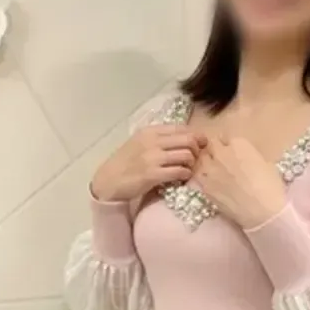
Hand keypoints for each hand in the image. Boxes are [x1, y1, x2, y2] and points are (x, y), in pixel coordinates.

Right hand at [91, 125, 206, 201]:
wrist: (108, 181)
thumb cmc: (125, 163)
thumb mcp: (140, 143)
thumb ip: (159, 139)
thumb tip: (185, 137)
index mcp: (149, 131)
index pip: (181, 128)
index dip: (196, 135)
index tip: (201, 143)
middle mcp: (152, 141)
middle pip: (188, 140)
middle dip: (197, 149)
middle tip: (195, 158)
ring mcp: (153, 158)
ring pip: (186, 155)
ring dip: (192, 163)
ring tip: (187, 168)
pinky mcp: (153, 174)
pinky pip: (179, 171)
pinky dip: (185, 174)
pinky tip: (182, 177)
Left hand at [196, 135, 286, 228]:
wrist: (262, 211)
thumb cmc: (271, 187)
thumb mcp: (265, 163)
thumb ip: (249, 156)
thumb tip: (244, 158)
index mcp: (238, 144)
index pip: (225, 137)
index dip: (227, 144)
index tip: (230, 151)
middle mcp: (221, 153)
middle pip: (211, 146)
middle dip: (214, 151)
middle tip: (221, 161)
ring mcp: (210, 170)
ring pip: (201, 160)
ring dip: (206, 163)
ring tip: (213, 172)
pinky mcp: (205, 186)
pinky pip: (199, 177)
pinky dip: (203, 178)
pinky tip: (212, 185)